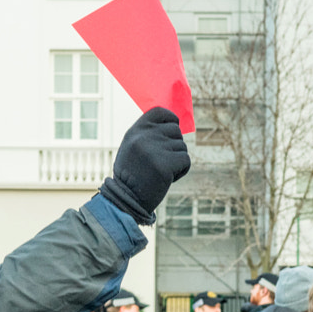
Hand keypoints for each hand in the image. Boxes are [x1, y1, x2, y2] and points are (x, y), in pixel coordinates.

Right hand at [99, 108, 190, 225]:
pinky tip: (167, 178)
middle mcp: (144, 136)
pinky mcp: (165, 164)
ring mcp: (155, 149)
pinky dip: (181, 171)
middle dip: (174, 145)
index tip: (172, 128)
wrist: (126, 200)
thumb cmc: (131, 175)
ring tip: (160, 172)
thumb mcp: (132, 148)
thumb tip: (174, 123)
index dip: (170, 119)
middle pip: (176, 131)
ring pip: (182, 147)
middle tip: (160, 161)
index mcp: (135, 131)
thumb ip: (147, 134)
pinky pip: (186, 160)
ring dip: (176, 160)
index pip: (160, 111)